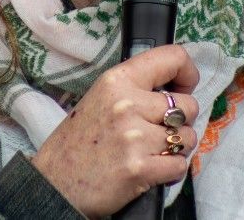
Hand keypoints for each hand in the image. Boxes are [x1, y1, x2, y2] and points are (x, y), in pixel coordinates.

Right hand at [30, 44, 200, 217]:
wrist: (54, 184)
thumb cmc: (77, 143)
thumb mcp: (99, 98)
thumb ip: (135, 89)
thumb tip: (175, 89)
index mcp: (117, 80)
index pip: (173, 58)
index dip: (187, 74)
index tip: (183, 88)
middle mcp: (127, 104)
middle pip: (188, 105)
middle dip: (182, 121)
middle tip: (160, 130)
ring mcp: (134, 137)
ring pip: (188, 137)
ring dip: (177, 147)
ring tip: (154, 151)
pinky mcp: (140, 168)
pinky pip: (179, 165)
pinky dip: (171, 170)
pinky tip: (152, 169)